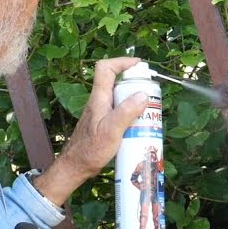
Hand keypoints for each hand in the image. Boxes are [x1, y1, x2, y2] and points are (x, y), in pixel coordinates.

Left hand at [30, 57, 149, 206]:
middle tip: (151, 93)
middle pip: (116, 82)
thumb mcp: (111, 131)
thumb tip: (143, 94)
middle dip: (135, 83)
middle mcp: (99, 102)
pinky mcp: (103, 123)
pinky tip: (139, 126)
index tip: (138, 65)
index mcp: (99, 98)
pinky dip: (131, 113)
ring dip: (134, 100)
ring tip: (149, 111)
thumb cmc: (90, 150)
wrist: (76, 167)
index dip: (121, 61)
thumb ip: (126, 112)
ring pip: (119, 98)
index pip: (105, 69)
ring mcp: (100, 112)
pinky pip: (119, 111)